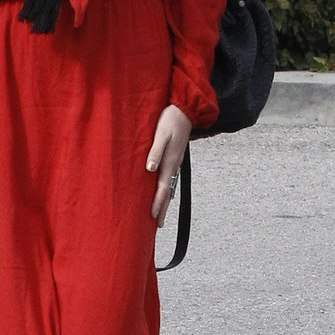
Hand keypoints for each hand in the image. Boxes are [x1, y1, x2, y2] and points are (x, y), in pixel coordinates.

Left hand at [146, 105, 191, 227]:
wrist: (184, 110)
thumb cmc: (170, 120)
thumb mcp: (161, 134)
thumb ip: (155, 151)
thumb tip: (150, 169)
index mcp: (170, 162)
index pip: (163, 188)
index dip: (157, 203)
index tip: (153, 217)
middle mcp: (174, 165)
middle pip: (168, 192)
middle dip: (163, 209)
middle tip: (158, 225)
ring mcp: (176, 162)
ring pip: (170, 186)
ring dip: (165, 201)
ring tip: (160, 214)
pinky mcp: (174, 157)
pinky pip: (170, 178)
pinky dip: (167, 189)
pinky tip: (165, 193)